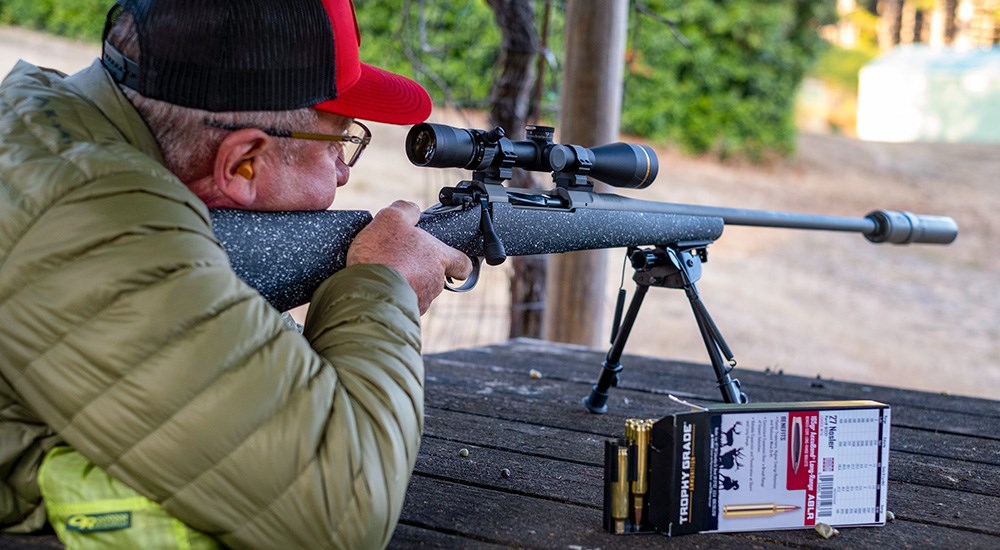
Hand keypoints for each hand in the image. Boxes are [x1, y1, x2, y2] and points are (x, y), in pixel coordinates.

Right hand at [347, 200, 472, 313]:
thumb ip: (406, 210)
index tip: (454, 264)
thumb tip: (412, 209)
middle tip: (400, 259)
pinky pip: (401, 304)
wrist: (367, 292)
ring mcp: (421, 301)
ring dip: (405, 283)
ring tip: (384, 273)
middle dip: (419, 269)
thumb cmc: (383, 255)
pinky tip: (376, 288)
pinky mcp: (404, 315)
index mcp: (438, 258)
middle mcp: (435, 282)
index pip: (463, 263)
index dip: (459, 263)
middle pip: (435, 276)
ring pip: (418, 291)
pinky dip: (392, 297)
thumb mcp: (391, 218)